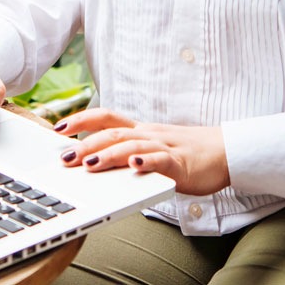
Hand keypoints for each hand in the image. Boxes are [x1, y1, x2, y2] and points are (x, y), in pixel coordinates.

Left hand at [53, 108, 229, 195]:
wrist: (226, 152)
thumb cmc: (186, 154)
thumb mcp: (152, 150)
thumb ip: (127, 154)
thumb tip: (93, 162)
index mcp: (140, 131)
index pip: (106, 118)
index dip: (81, 119)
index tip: (58, 127)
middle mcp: (149, 135)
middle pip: (113, 133)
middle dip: (85, 144)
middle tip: (63, 157)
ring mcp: (165, 148)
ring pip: (133, 146)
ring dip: (110, 154)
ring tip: (90, 164)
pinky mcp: (181, 164)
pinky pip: (162, 161)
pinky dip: (147, 162)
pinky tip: (135, 166)